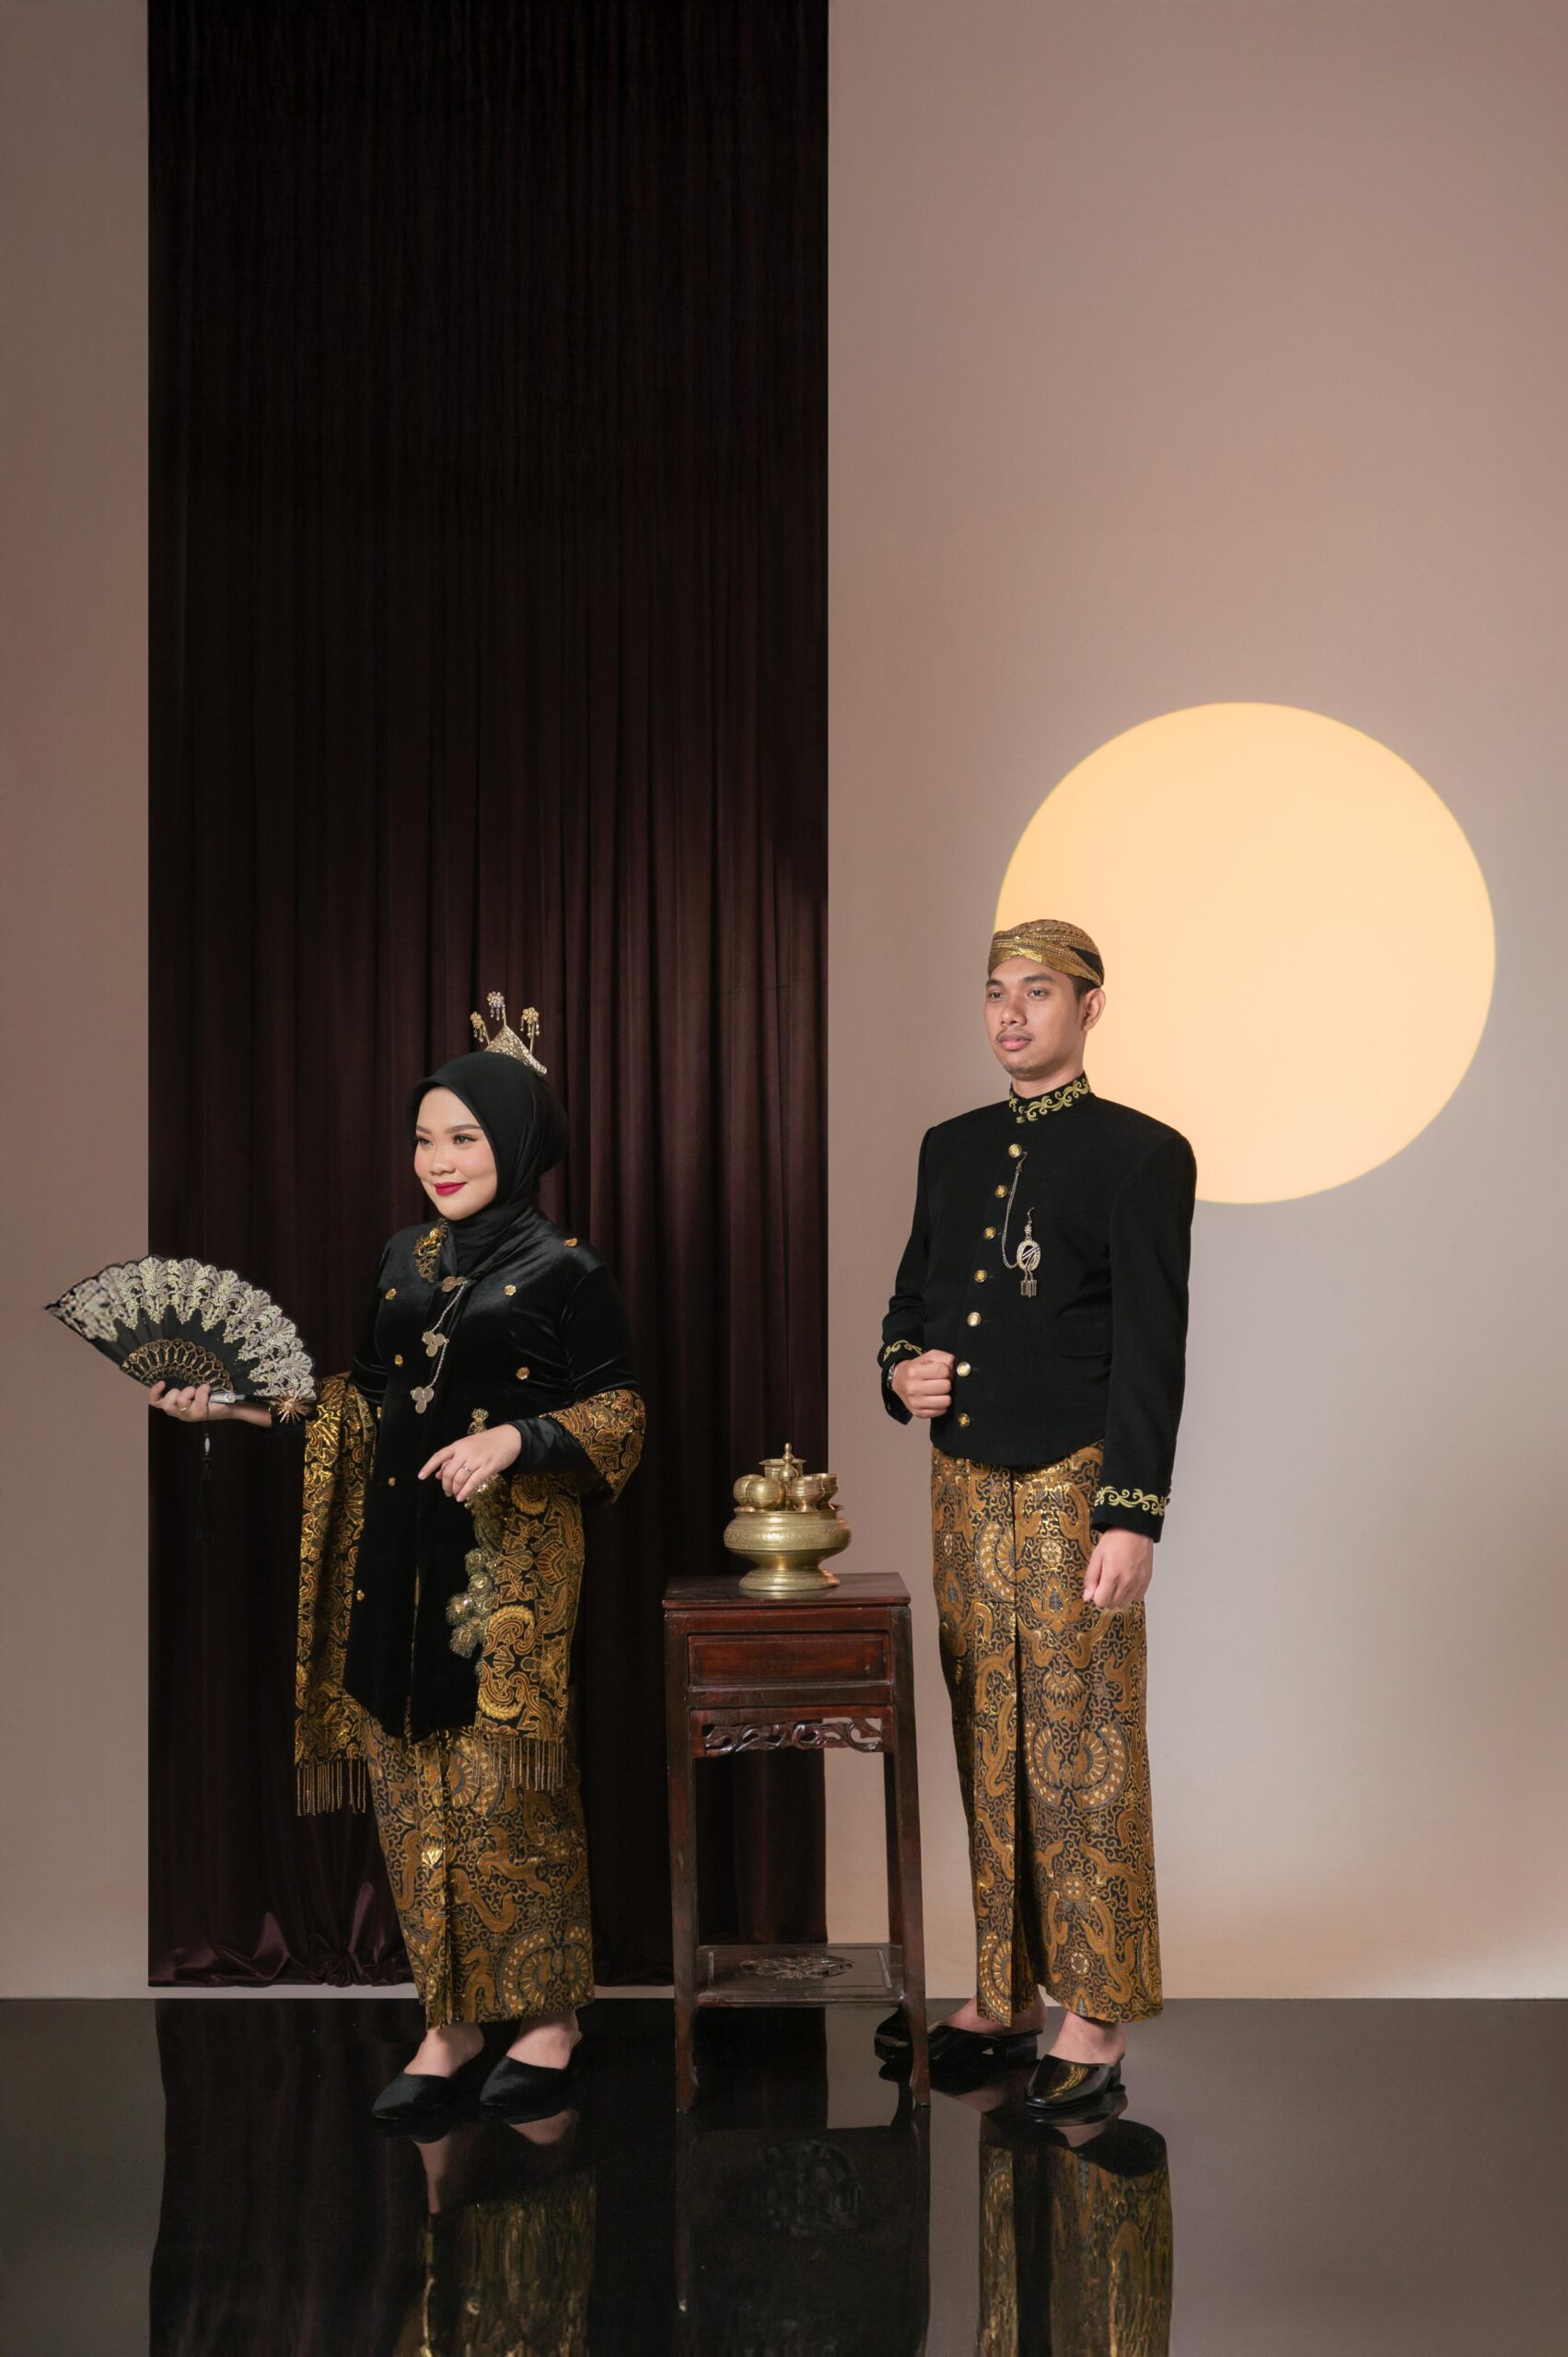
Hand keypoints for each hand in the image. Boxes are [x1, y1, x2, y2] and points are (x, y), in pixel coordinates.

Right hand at [148, 1380, 267, 1427]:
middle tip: (188, 1390)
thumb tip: (174, 1361)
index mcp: (173, 1405)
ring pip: (180, 1402)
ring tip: (197, 1390)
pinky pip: (197, 1399)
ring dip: (189, 1392)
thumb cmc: (205, 1392)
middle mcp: (178, 1412)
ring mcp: (189, 1415)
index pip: (155, 1402)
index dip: (154, 1393)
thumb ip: (180, 1380)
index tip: (161, 1382)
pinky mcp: (200, 1414)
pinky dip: (202, 1391)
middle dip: (175, 1393)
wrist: (226, 1404)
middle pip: (166, 1404)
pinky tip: (207, 1390)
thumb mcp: (190, 1385)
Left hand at [419, 1422, 522, 1505]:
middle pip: (448, 1472)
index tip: (421, 1477)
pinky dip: (465, 1491)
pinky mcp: (488, 1467)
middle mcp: (466, 1451)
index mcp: (459, 1445)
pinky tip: (461, 1497)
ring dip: (455, 1489)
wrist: (510, 1437)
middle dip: (445, 1485)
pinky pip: (473, 1482)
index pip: (439, 1456)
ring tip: (455, 1495)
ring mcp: (477, 1459)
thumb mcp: (468, 1446)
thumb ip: (452, 1459)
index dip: (428, 1466)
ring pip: (459, 1478)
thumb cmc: (488, 1443)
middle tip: (447, 1492)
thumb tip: (437, 1474)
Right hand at [891, 1349, 955, 1419]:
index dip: (946, 1370)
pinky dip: (941, 1404)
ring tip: (938, 1390)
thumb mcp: (929, 1357)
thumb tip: (957, 1369)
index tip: (941, 1371)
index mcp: (914, 1371)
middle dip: (946, 1382)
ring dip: (945, 1395)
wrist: (899, 1381)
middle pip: (946, 1386)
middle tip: (940, 1381)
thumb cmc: (916, 1368)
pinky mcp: (919, 1413)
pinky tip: (935, 1398)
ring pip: (946, 1401)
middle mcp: (913, 1388)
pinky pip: (942, 1411)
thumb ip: (944, 1358)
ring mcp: (915, 1402)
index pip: (943, 1371)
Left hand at [1082, 1527, 1153, 1610]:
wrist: (1135, 1528)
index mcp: (1112, 1576)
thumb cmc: (1115, 1539)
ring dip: (1118, 1597)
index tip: (1096, 1587)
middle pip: (1113, 1605)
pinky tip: (1126, 1583)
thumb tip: (1087, 1596)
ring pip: (1125, 1603)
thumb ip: (1091, 1578)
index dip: (1096, 1597)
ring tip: (1116, 1582)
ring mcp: (1139, 1582)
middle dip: (1105, 1597)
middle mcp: (1127, 1582)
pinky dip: (1130, 1594)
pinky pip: (1137, 1598)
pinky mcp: (1147, 1580)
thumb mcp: (1096, 1556)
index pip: (1101, 1602)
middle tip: (1104, 1583)